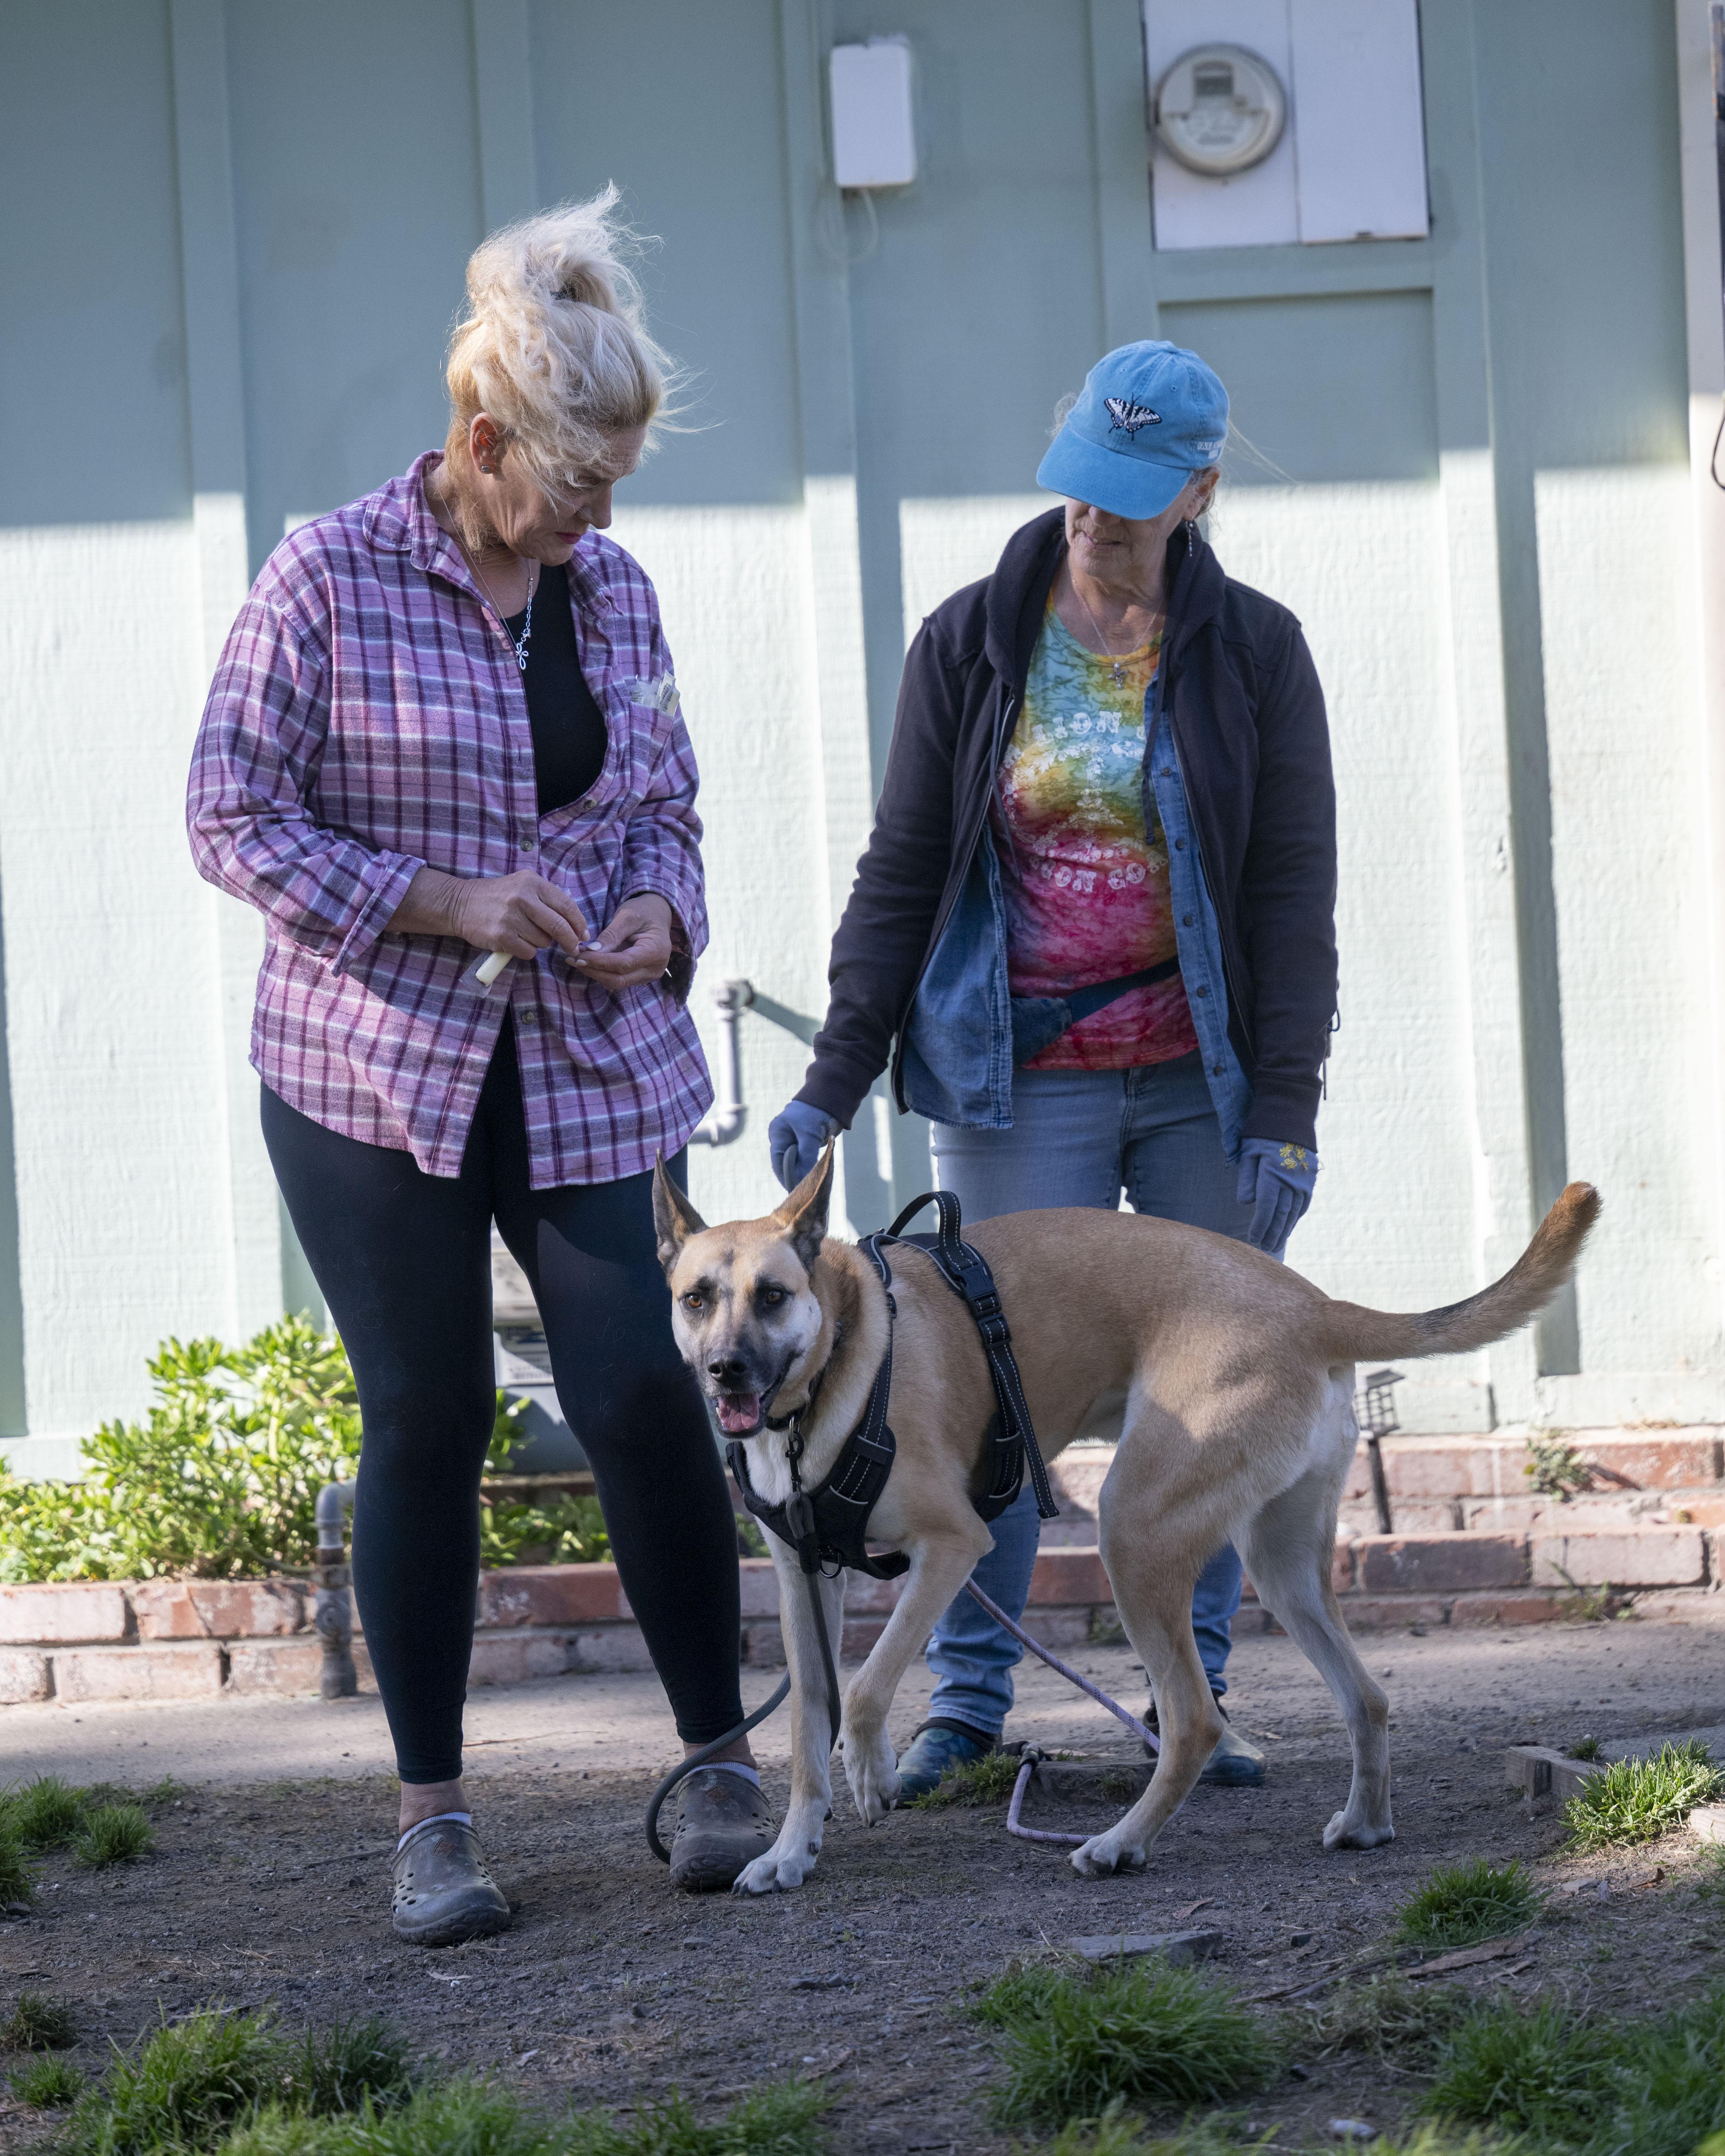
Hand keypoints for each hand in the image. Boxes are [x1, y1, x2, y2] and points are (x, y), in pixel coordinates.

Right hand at [390, 866, 587, 960]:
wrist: (460, 903)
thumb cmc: (497, 896)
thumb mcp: (523, 886)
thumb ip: (548, 899)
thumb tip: (576, 925)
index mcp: (532, 882)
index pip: (567, 905)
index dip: (579, 923)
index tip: (583, 935)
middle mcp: (522, 897)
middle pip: (559, 926)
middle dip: (570, 941)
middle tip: (573, 948)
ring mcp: (511, 917)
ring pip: (543, 941)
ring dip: (540, 943)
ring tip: (525, 933)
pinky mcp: (501, 935)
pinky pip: (528, 952)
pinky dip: (526, 951)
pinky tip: (515, 941)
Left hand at [571, 894, 673, 990]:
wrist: (657, 915)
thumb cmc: (644, 911)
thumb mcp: (627, 916)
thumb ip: (611, 935)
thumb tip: (591, 952)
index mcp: (656, 951)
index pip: (624, 963)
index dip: (600, 962)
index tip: (578, 956)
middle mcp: (655, 968)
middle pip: (619, 979)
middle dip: (594, 971)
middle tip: (573, 959)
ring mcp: (648, 975)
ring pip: (616, 982)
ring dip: (595, 972)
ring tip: (577, 958)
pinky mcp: (639, 976)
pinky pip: (618, 979)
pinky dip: (601, 971)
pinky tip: (588, 960)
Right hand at [769, 1099, 838, 1191]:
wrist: (832, 1098)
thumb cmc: (816, 1113)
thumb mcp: (810, 1135)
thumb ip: (806, 1156)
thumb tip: (803, 1178)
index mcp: (778, 1132)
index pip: (777, 1159)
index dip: (785, 1175)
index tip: (793, 1189)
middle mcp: (783, 1136)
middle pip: (785, 1161)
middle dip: (793, 1174)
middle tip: (803, 1189)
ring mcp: (793, 1139)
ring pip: (796, 1161)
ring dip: (802, 1171)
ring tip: (809, 1184)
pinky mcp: (804, 1141)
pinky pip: (804, 1158)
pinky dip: (808, 1166)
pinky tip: (813, 1175)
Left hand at [1236, 1139, 1317, 1255]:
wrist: (1291, 1116)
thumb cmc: (1263, 1134)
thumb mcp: (1248, 1152)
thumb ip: (1246, 1179)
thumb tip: (1246, 1203)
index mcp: (1273, 1173)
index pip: (1267, 1207)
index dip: (1260, 1225)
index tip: (1253, 1239)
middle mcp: (1292, 1180)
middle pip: (1282, 1214)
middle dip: (1272, 1233)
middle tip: (1264, 1248)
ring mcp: (1304, 1180)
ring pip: (1294, 1212)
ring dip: (1285, 1230)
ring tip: (1276, 1244)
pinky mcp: (1310, 1179)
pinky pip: (1304, 1204)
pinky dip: (1295, 1218)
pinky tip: (1288, 1227)